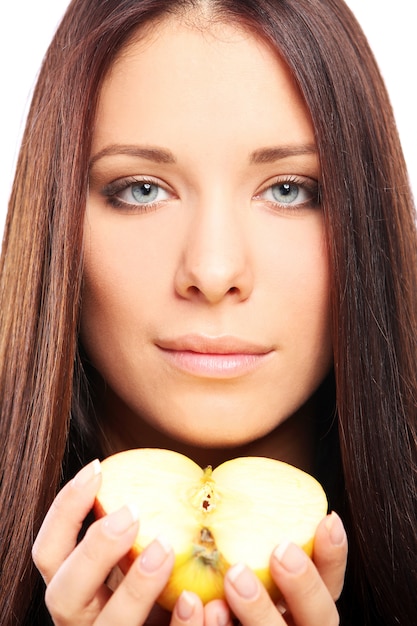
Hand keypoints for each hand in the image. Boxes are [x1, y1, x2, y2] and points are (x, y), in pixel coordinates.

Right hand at [32, 460, 231, 625]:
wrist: (170, 623)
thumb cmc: (154, 586)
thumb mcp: (132, 557)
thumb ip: (131, 531)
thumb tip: (156, 474)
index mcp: (73, 588)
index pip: (48, 551)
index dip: (65, 510)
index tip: (97, 468)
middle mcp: (82, 619)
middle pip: (64, 593)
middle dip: (94, 551)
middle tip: (131, 512)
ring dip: (135, 589)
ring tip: (166, 549)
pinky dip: (180, 625)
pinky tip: (195, 599)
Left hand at [205, 512, 346, 625]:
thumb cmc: (214, 584)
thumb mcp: (243, 562)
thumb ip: (248, 541)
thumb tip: (218, 488)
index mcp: (302, 610)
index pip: (331, 586)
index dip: (334, 556)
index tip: (327, 518)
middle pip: (317, 620)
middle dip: (303, 586)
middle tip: (281, 551)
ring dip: (256, 611)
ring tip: (233, 574)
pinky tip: (192, 602)